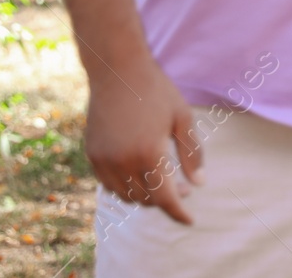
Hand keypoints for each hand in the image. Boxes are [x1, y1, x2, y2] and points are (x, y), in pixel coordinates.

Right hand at [84, 56, 203, 224]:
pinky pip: (108, 184)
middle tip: (184, 188)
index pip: (165, 198)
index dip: (178, 213)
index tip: (190, 220)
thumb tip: (199, 184)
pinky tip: (139, 175)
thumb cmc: (156, 90)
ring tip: (163, 182)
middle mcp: (123, 162)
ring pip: (125, 196)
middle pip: (146, 199)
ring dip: (145, 196)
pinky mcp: (92, 154)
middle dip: (166, 200)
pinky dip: (124, 188)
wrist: (117, 70)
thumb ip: (192, 153)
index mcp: (149, 153)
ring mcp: (103, 160)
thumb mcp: (182, 118)